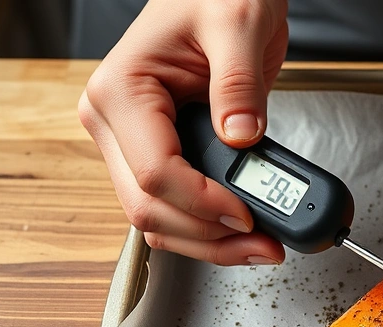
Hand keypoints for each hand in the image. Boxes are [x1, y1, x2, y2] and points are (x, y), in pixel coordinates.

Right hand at [79, 0, 288, 264]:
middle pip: (150, 209)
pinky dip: (209, 227)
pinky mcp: (160, 154)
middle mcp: (117, 122)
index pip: (156, 173)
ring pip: (159, 219)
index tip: (249, 214)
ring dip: (209, 242)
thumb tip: (241, 136)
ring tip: (262, 243)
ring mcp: (134, 143)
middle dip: (209, 237)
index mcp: (122, 91)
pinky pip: (176, 207)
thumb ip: (239, 83)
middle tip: (265, 244)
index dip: (205, 204)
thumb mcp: (238, 25)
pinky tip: (245, 230)